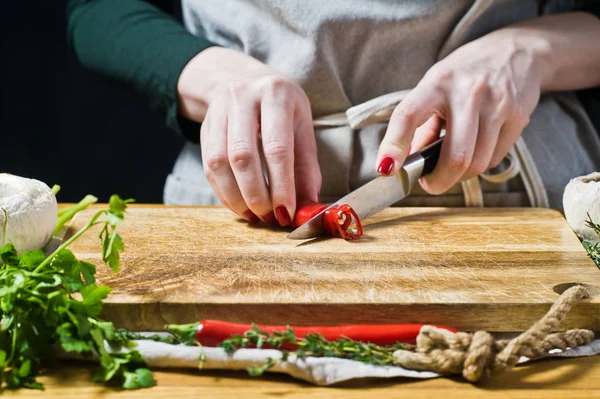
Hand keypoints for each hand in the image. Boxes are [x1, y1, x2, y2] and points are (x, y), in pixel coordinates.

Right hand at [177, 47, 320, 224]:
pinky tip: (238, 204)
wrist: (244, 78)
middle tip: (269, 217)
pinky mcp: (205, 126)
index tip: (286, 212)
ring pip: (219, 162)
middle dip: (256, 195)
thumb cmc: (281, 106)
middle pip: (243, 156)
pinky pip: (208, 165)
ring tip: (253, 215)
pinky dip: (223, 192)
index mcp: (276, 94)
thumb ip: (306, 166)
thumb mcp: (302, 125)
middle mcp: (243, 97)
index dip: (281, 185)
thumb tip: (309, 205)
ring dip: (236, 197)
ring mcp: (219, 110)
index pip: (277, 147)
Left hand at [376, 27, 547, 193]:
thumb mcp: (435, 88)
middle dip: (437, 182)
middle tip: (428, 183)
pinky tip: (475, 150)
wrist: (516, 50)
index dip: (393, 146)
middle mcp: (468, 91)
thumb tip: (407, 163)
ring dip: (459, 175)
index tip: (386, 169)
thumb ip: (420, 125)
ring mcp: (497, 104)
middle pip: (455, 157)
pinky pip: (494, 159)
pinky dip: (479, 164)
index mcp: (437, 82)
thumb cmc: (465, 73)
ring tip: (452, 164)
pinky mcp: (519, 116)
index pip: (408, 116)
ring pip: (476, 164)